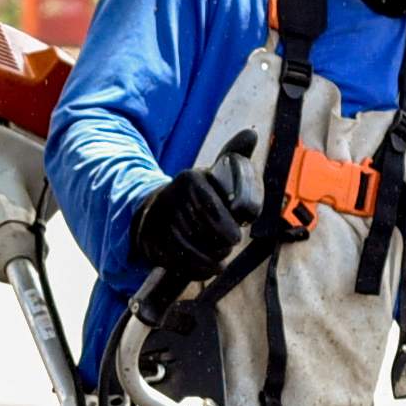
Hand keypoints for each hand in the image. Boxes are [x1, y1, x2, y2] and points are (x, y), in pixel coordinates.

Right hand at [135, 164, 268, 296]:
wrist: (156, 212)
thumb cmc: (195, 194)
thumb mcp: (212, 172)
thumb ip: (234, 153)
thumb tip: (251, 134)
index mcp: (190, 179)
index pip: (214, 210)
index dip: (229, 227)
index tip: (237, 233)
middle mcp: (171, 198)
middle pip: (208, 233)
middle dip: (224, 244)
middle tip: (229, 244)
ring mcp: (160, 224)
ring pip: (196, 252)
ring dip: (213, 259)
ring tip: (219, 256)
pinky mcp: (153, 246)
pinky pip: (182, 266)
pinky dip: (200, 271)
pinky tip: (208, 266)